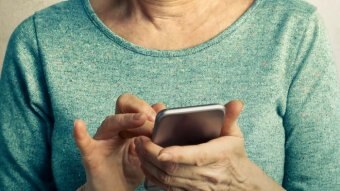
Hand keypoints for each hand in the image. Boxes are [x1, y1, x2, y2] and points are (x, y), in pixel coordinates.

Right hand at [74, 94, 164, 190]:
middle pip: (122, 105)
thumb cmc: (131, 169)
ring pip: (110, 122)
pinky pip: (83, 143)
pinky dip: (80, 134)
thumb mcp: (147, 150)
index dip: (147, 109)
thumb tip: (160, 107)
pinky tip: (78, 125)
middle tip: (151, 119)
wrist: (116, 190)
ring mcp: (102, 140)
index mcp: (129, 126)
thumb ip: (152, 131)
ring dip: (126, 120)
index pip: (136, 107)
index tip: (159, 119)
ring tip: (140, 119)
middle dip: (138, 108)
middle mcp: (115, 129)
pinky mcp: (91, 154)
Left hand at [135, 100, 283, 190]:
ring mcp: (196, 186)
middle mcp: (205, 175)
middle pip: (173, 169)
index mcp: (216, 156)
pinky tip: (145, 163)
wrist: (239, 184)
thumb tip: (236, 102)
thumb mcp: (234, 135)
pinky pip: (166, 187)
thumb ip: (231, 118)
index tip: (160, 150)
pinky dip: (153, 176)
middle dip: (152, 156)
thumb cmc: (233, 156)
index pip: (194, 157)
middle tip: (139, 141)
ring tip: (138, 149)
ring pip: (167, 179)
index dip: (176, 155)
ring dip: (149, 165)